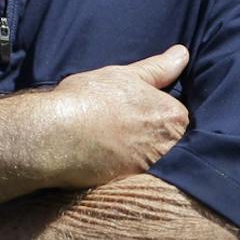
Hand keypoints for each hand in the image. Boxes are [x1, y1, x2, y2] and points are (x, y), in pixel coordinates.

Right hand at [41, 46, 190, 188]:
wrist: (56, 136)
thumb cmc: (89, 100)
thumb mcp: (124, 75)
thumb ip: (158, 67)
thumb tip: (182, 53)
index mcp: (174, 117)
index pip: (175, 114)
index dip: (154, 110)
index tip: (134, 109)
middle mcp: (170, 146)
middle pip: (168, 139)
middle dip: (150, 133)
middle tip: (122, 125)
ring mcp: (152, 169)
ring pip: (153, 159)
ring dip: (138, 152)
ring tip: (112, 140)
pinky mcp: (131, 187)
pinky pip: (136, 176)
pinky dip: (124, 168)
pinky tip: (106, 157)